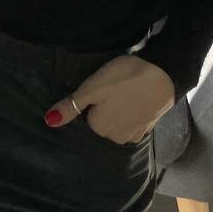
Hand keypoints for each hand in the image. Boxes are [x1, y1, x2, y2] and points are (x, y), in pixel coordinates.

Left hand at [44, 56, 175, 144]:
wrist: (163, 74)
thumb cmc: (123, 78)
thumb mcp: (92, 87)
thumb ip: (71, 106)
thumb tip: (49, 122)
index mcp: (99, 127)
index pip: (85, 117)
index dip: (90, 102)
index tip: (98, 89)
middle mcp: (115, 138)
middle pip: (101, 123)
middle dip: (103, 109)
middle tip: (111, 89)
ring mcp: (133, 135)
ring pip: (116, 125)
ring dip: (117, 113)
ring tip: (123, 93)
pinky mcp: (147, 129)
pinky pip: (131, 124)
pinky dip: (130, 115)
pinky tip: (134, 100)